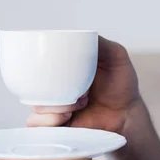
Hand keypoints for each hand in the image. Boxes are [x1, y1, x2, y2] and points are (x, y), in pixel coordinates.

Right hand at [27, 36, 142, 134]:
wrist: (127, 115)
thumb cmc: (121, 86)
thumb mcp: (115, 56)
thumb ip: (99, 44)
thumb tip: (81, 34)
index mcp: (64, 68)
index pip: (39, 61)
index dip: (42, 62)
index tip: (56, 65)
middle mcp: (55, 85)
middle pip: (33, 83)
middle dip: (51, 87)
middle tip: (79, 90)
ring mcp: (53, 106)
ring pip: (35, 104)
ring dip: (55, 105)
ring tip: (78, 105)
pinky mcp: (54, 125)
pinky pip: (35, 124)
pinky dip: (48, 121)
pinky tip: (66, 117)